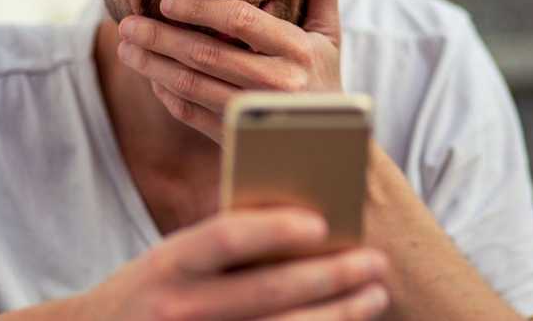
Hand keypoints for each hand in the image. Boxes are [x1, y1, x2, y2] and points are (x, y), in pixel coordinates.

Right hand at [76, 207, 389, 320]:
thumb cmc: (156, 291)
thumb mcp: (174, 260)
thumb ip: (223, 245)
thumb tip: (307, 224)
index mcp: (169, 263)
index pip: (225, 237)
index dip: (275, 228)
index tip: (324, 220)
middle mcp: (179, 308)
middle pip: (267, 292)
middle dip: (330, 276)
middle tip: (376, 262)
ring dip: (337, 316)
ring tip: (375, 297)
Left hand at [117, 0, 347, 140]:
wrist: (329, 147)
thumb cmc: (324, 79)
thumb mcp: (330, 34)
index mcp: (298, 51)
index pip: (239, 21)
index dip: (199, 9)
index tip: (167, 2)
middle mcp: (277, 84)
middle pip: (206, 54)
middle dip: (160, 37)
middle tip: (128, 23)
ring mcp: (254, 116)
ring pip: (191, 86)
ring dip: (152, 65)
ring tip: (126, 46)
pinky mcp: (237, 140)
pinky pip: (191, 114)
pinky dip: (166, 94)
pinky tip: (150, 76)